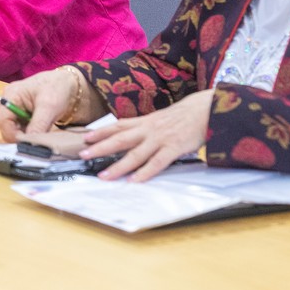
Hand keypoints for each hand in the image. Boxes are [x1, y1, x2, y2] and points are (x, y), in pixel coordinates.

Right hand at [0, 67, 89, 139]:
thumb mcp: (49, 107)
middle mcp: (9, 102)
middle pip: (7, 127)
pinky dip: (30, 134)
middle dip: (20, 136)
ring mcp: (15, 109)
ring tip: (40, 137)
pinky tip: (40, 133)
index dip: (12, 135)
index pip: (3, 121)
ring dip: (26, 136)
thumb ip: (38, 125)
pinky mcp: (23, 115)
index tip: (27, 144)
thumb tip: (29, 144)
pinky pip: (22, 129)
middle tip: (35, 143)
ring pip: (15, 130)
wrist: (69, 84)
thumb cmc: (57, 88)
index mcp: (10, 95)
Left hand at [80, 89, 213, 182]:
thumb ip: (145, 127)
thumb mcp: (160, 119)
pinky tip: (134, 181)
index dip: (101, 131)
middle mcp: (149, 129)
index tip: (85, 138)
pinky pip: (157, 162)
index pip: (118, 125)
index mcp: (145, 121)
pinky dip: (145, 172)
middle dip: (100, 148)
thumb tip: (130, 136)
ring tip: (104, 176)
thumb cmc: (183, 116)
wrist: (207, 108)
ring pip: (135, 154)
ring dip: (118, 166)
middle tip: (83, 155)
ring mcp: (161, 138)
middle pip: (120, 139)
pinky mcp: (174, 148)